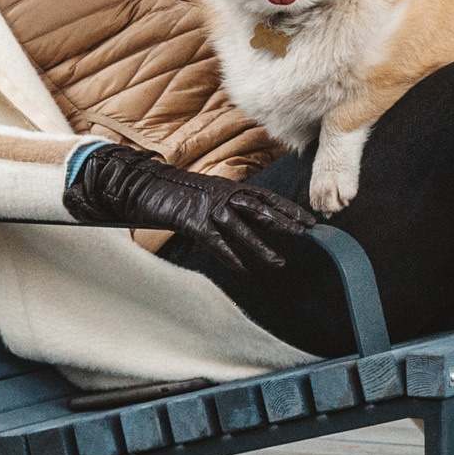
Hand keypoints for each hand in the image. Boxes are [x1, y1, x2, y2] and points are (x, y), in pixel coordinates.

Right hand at [62, 144, 318, 275]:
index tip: (310, 220)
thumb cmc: (176, 193)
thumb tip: (255, 220)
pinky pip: (214, 241)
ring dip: (261, 246)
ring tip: (279, 262)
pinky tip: (242, 269)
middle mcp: (222, 193)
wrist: (142, 185)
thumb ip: (230, 206)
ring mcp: (207, 206)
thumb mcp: (209, 195)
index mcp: (229, 186)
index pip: (266, 196)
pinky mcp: (191, 220)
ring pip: (241, 227)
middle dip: (285, 221)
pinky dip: (229, 255)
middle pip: (260, 207)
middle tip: (307, 233)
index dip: (289, 208)